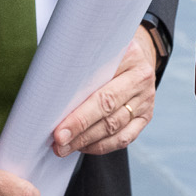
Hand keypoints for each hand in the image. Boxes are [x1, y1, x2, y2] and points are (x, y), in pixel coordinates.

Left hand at [52, 26, 161, 157]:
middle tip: (58, 139)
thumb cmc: (105, 53)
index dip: (79, 108)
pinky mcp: (146, 116)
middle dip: (80, 126)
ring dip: (87, 140)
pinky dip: (102, 146)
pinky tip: (84, 147)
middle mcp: (140, 77)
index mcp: (129, 54)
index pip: (101, 82)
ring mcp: (145, 99)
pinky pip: (124, 138)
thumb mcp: (96, 48)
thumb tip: (49, 86)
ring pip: (115, 126)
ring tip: (64, 147)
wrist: (136, 57)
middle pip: (107, 107)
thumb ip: (80, 62)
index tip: (57, 121)